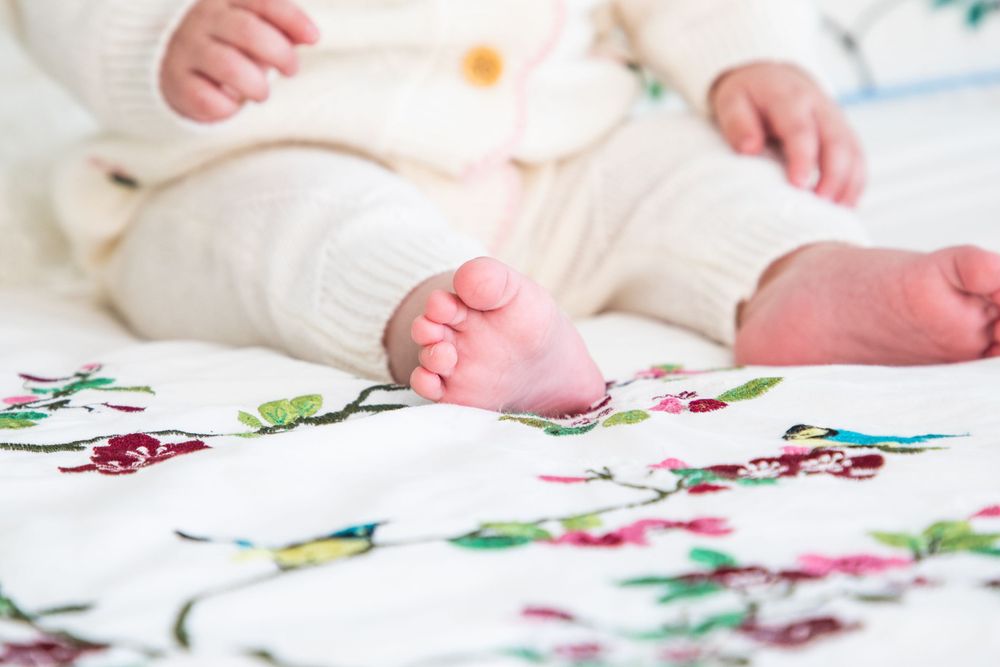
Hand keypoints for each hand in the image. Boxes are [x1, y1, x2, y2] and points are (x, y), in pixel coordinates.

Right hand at [161, 0, 318, 122]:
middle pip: (248, 31)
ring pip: (229, 66)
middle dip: (280, 54)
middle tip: (291, 70)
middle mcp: (202, 19)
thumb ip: (283, 29)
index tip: (314, 38)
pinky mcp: (175, 81)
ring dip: (257, 86)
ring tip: (261, 92)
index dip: (291, 18)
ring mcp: (185, 49)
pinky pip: (208, 98)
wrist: (175, 67)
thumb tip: (310, 35)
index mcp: (225, 0)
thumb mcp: (256, 30)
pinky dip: (227, 107)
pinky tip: (229, 102)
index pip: (262, 1)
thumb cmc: (230, 46)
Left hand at [710, 63, 865, 206]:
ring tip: (835, 214)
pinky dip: (855, 184)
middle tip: (820, 206)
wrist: (773, 78)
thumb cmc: (749, 96)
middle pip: (837, 143)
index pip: (802, 130)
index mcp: (791, 99)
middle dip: (833, 176)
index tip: (799, 184)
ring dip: (849, 184)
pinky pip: (858, 159)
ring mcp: (837, 121)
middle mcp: (821, 109)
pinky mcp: (845, 134)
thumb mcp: (732, 102)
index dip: (803, 158)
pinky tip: (845, 207)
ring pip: (853, 152)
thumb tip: (749, 149)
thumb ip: (738, 124)